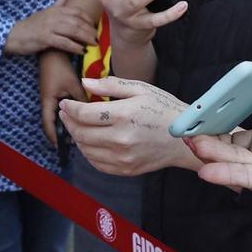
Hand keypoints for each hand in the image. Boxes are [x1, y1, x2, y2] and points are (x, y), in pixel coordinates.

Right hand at [7, 0, 97, 56]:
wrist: (12, 35)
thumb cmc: (30, 26)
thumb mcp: (44, 13)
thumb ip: (56, 5)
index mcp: (55, 10)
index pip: (77, 12)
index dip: (88, 19)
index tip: (95, 26)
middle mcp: (54, 16)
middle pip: (78, 22)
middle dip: (90, 30)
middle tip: (98, 38)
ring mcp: (50, 27)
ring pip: (73, 31)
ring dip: (86, 38)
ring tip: (94, 44)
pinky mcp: (45, 38)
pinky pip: (64, 42)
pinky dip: (74, 47)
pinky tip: (82, 51)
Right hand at [39, 51, 87, 148]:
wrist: (52, 51)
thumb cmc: (60, 66)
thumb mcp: (73, 84)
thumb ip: (82, 99)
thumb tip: (93, 114)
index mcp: (48, 102)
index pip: (48, 125)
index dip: (55, 138)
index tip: (63, 148)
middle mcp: (47, 103)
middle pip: (52, 125)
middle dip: (62, 135)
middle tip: (75, 144)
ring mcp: (51, 99)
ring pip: (58, 118)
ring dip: (66, 125)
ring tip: (80, 134)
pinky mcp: (56, 95)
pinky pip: (61, 110)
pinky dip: (69, 116)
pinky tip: (80, 118)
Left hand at [59, 74, 194, 174]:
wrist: (185, 139)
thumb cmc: (164, 109)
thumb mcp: (141, 89)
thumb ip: (111, 85)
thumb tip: (85, 82)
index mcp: (124, 115)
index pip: (83, 114)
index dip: (70, 108)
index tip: (65, 103)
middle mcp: (121, 139)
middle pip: (81, 132)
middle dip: (69, 121)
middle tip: (66, 113)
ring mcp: (122, 157)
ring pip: (85, 149)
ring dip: (76, 137)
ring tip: (77, 126)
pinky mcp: (125, 169)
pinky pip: (96, 163)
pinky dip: (87, 152)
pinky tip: (89, 141)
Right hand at [185, 45, 251, 204]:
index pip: (231, 129)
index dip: (212, 122)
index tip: (196, 113)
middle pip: (225, 147)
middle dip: (203, 139)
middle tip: (184, 129)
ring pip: (231, 162)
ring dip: (210, 154)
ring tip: (192, 142)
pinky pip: (246, 178)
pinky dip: (226, 174)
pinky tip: (207, 171)